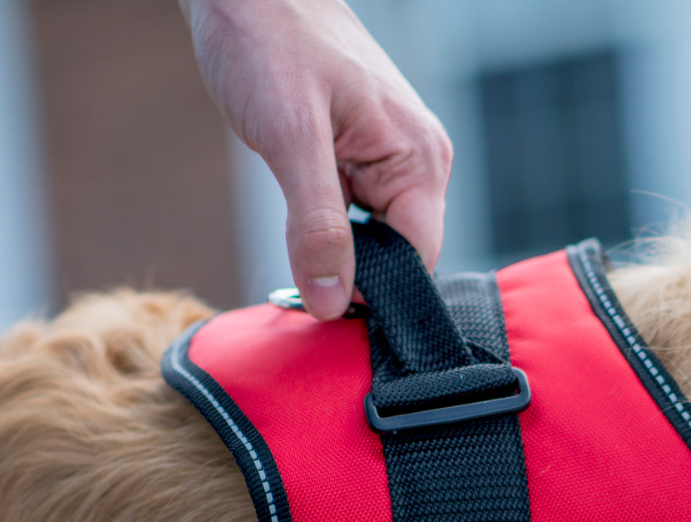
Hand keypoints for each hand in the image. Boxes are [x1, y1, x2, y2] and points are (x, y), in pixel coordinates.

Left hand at [181, 0, 452, 317]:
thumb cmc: (271, 38)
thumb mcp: (291, 137)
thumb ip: (317, 225)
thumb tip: (332, 302)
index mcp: (419, 158)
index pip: (418, 260)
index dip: (375, 294)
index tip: (325, 314)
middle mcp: (416, 163)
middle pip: (397, 255)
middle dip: (350, 276)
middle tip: (298, 288)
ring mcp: (388, 160)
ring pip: (370, 239)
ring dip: (332, 253)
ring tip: (294, 251)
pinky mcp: (357, 157)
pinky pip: (351, 216)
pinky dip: (322, 231)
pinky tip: (296, 226)